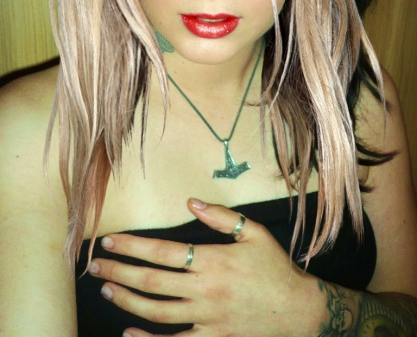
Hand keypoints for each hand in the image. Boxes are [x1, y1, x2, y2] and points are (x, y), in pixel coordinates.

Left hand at [88, 199, 323, 335]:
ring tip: (106, 290)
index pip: (162, 252)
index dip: (132, 246)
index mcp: (213, 260)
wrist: (299, 311)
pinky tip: (128, 332)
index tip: (110, 241)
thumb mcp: (253, 232)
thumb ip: (220, 216)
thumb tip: (190, 201)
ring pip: (157, 312)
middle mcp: (205, 290)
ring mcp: (207, 318)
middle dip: (118, 273)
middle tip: (94, 267)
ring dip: (127, 301)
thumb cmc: (275, 267)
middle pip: (151, 282)